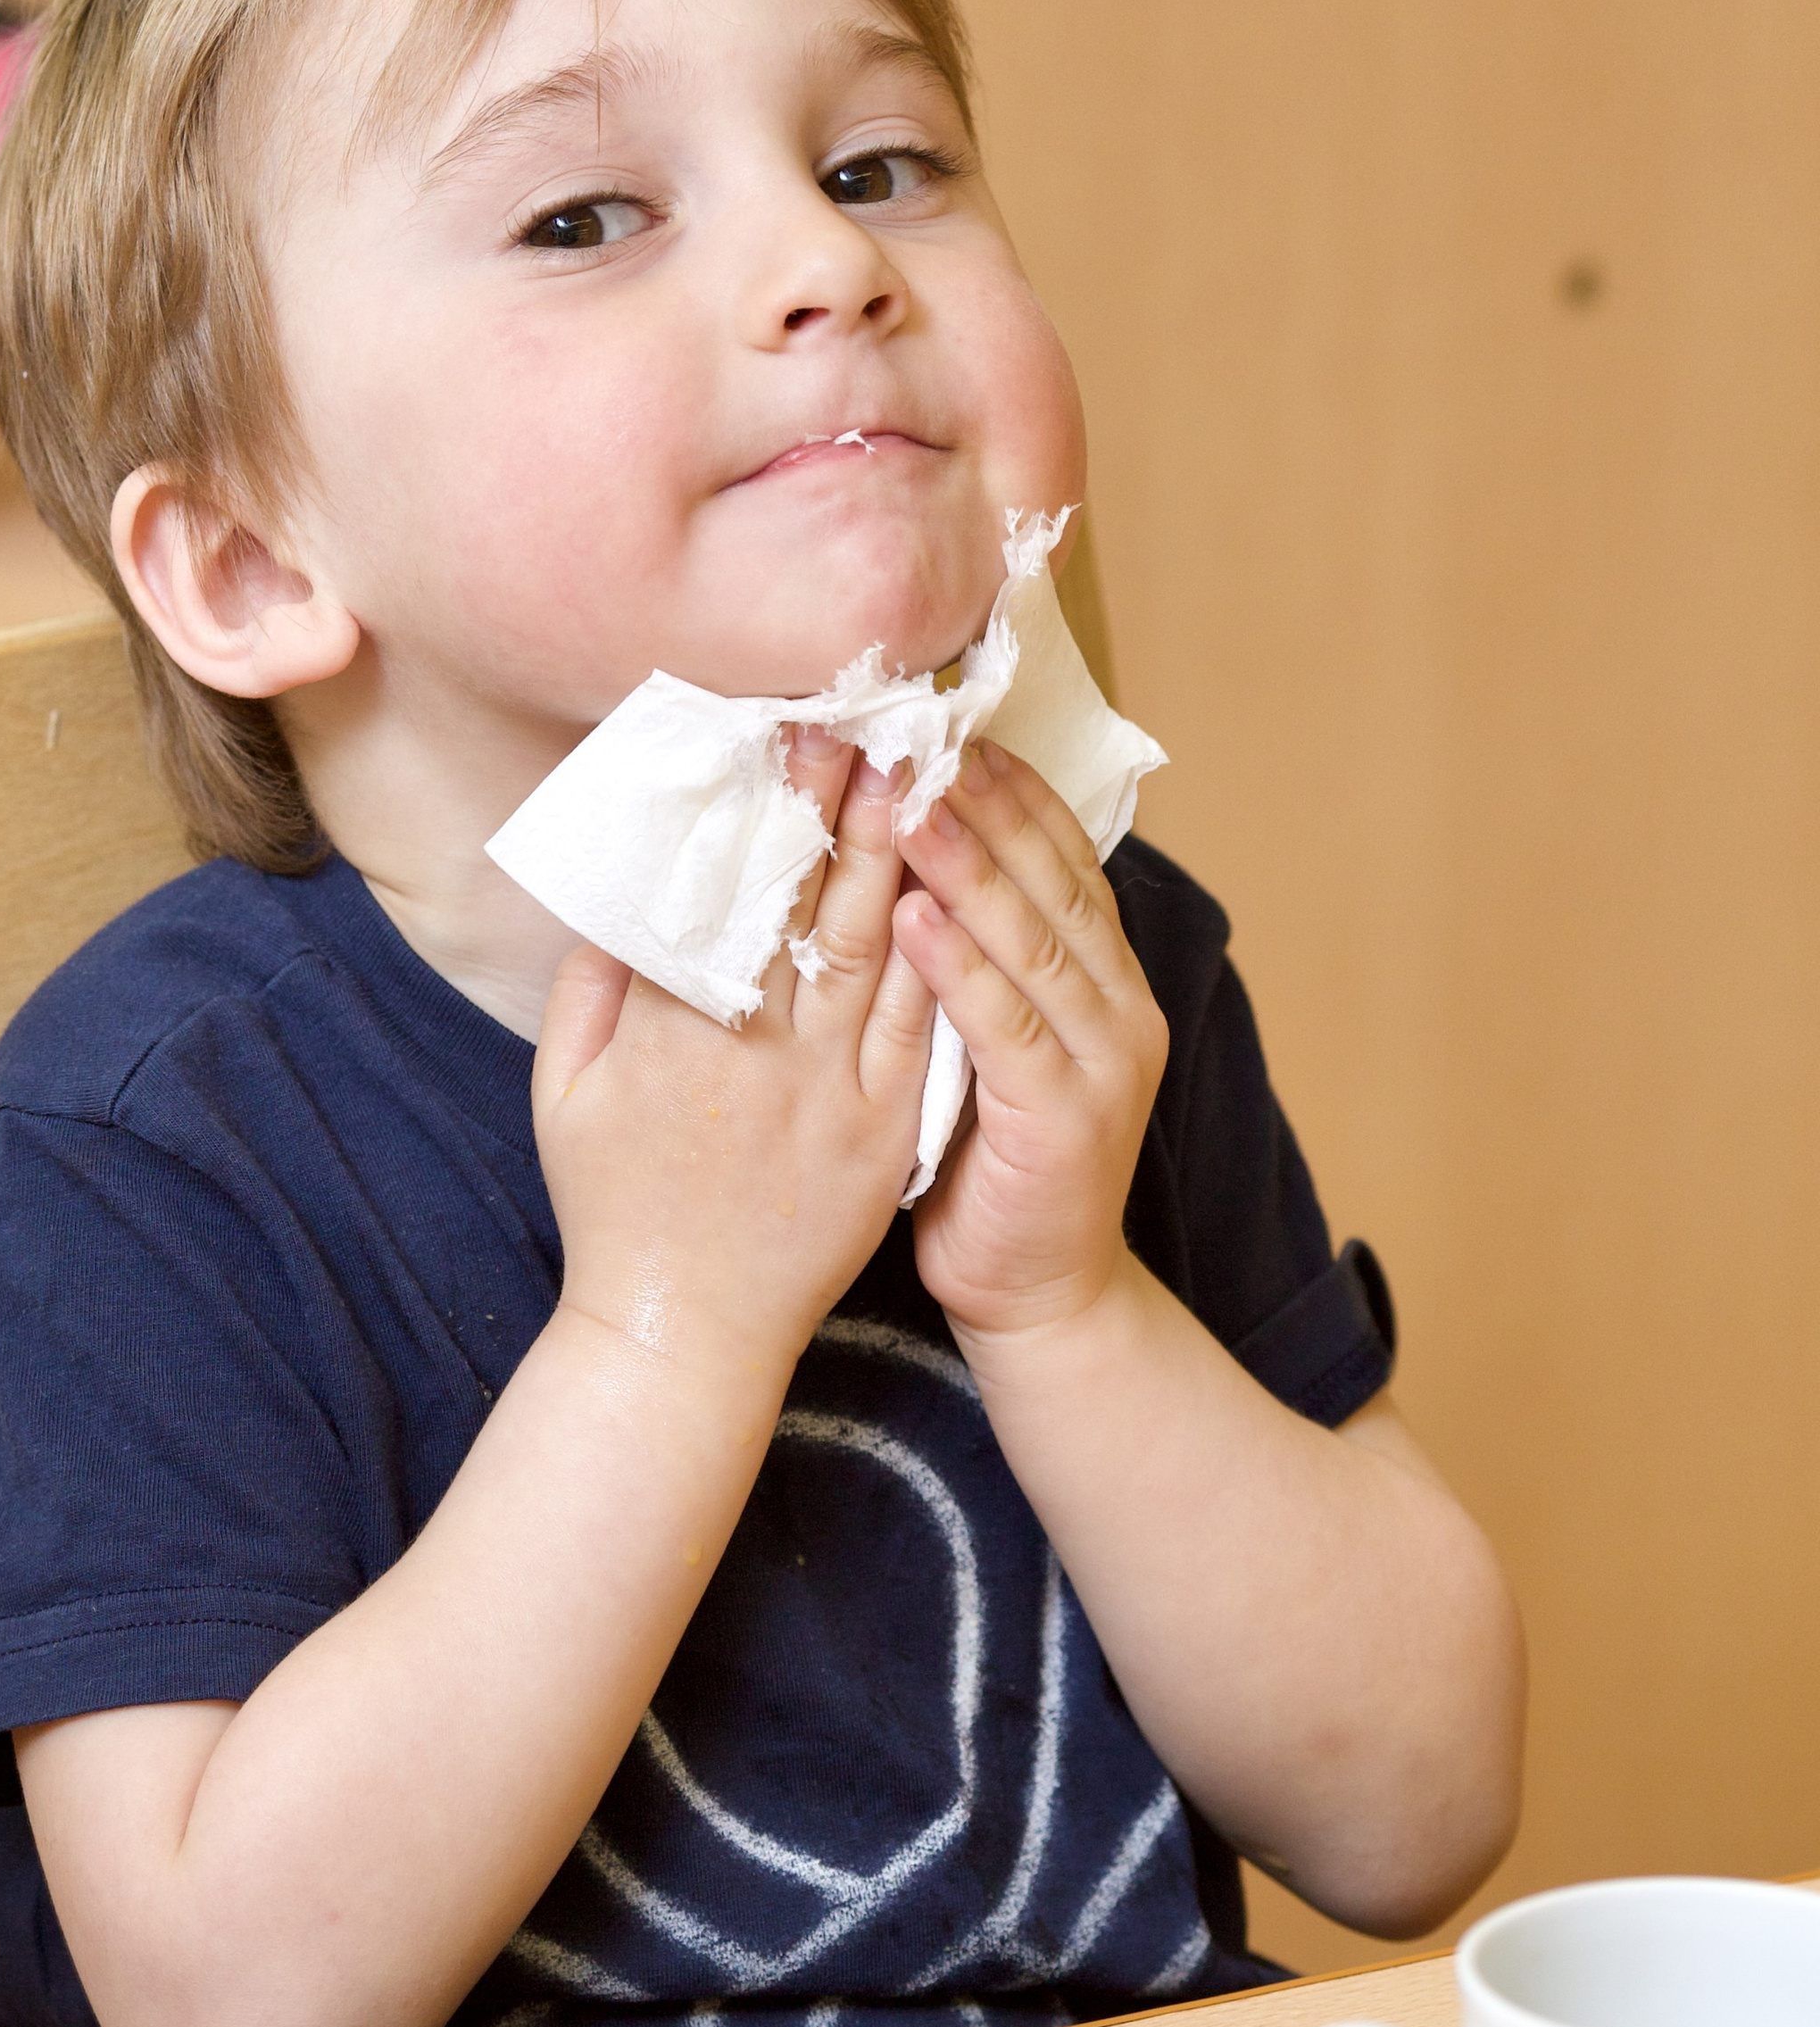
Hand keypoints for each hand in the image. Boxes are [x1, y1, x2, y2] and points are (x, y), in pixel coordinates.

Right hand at [534, 734, 935, 1385]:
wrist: (682, 1332)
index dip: (762, 806)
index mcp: (673, 1023)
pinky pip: (920, 1030)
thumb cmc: (611, 1205)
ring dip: (898, 857)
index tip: (785, 735)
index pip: (724, 885)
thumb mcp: (562, 1088)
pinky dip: (939, 956)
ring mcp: (828, 1088)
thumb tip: (619, 894)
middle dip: (842, 804)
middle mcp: (755, 1043)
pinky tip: (958, 893)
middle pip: (808, 899)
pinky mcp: (883, 1132)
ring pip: (872, 948)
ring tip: (918, 778)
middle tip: (870, 723)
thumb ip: (588, 986)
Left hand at [892, 743, 1167, 1339]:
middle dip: (983, 807)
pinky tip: (909, 915)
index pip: (1064, 861)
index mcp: (1106, 981)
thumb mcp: (991, 1040)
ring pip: (1031, 940)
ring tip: (905, 802)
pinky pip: (1004, 1024)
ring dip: (966, 866)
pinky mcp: (1065, 1118)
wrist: (1037, 1297)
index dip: (1011, 794)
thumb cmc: (991, 1160)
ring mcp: (1103, 1063)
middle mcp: (1122, 1009)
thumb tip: (909, 856)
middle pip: (1052, 882)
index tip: (948, 729)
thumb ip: (979, 959)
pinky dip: (957, 965)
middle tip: (916, 739)